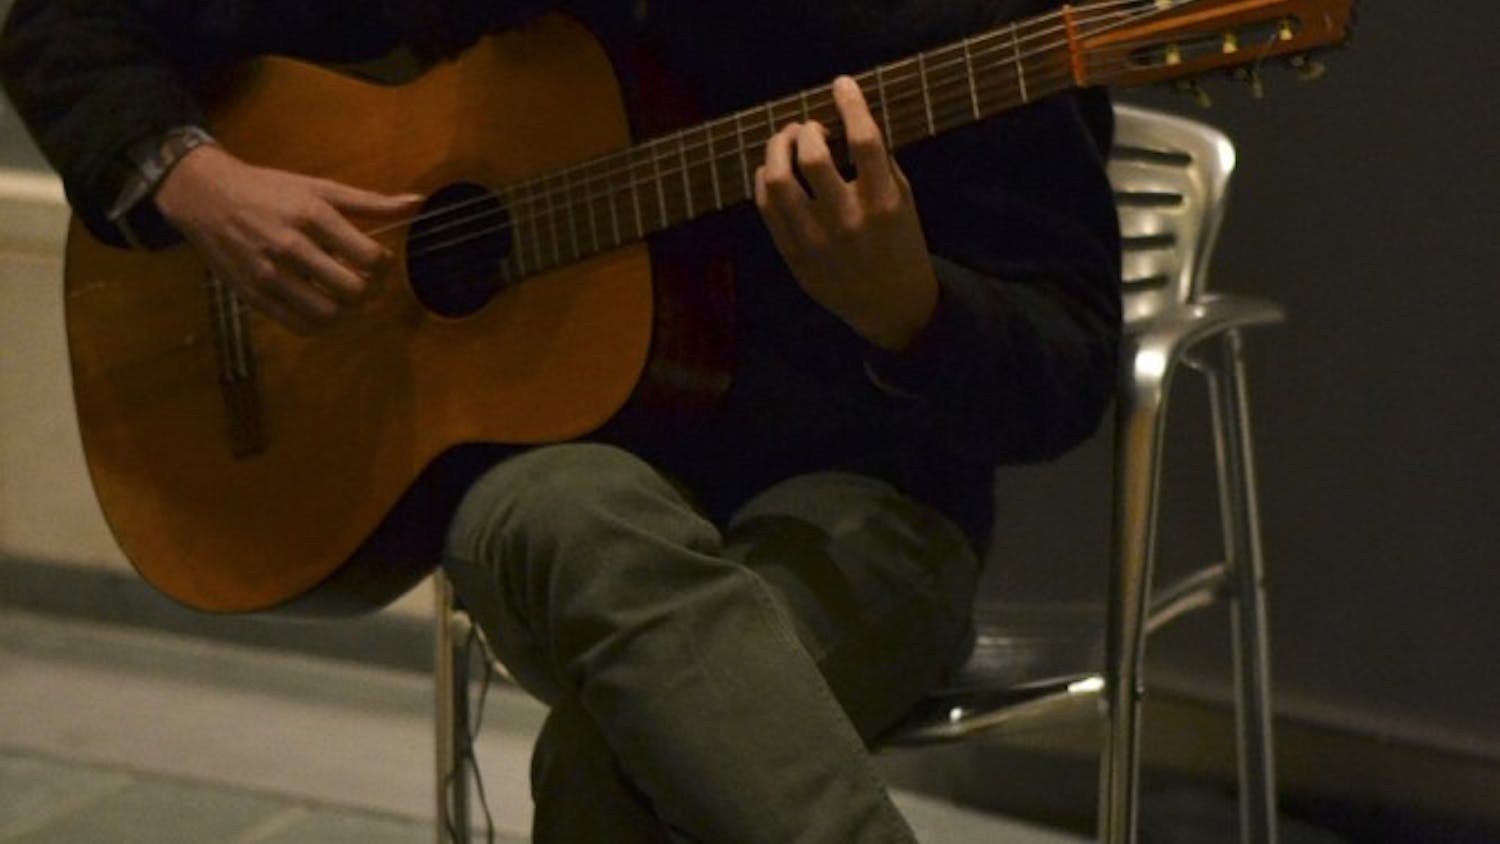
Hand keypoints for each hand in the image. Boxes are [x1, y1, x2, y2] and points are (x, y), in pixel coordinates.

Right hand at [154, 144, 421, 332]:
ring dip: (350, 312)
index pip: (369, 257)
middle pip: (353, 290)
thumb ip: (370, 203)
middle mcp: (289, 246)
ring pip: (328, 314)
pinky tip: (328, 309)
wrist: (205, 196)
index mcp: (311, 215)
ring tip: (351, 298)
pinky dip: (323, 325)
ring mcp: (268, 274)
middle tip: (371, 283)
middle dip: (372, 291)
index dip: (386, 266)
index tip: (381, 261)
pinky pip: (299, 326)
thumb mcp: (320, 188)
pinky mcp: (252, 296)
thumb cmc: (269, 190)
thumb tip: (416, 204)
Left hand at [754, 75, 938, 349]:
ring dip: (777, 149)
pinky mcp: (793, 255)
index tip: (841, 83)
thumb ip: (879, 164)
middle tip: (809, 127)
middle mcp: (848, 221)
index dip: (850, 104)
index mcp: (884, 203)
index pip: (865, 140)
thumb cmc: (900, 244)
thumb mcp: (905, 201)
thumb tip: (846, 119)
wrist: (891, 306)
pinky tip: (774, 170)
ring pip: (779, 181)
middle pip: (812, 157)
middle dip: (806, 130)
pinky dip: (764, 179)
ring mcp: (816, 241)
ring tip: (787, 141)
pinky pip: (765, 206)